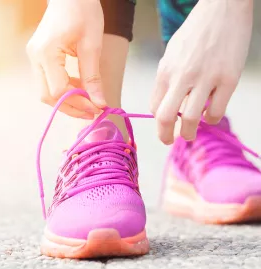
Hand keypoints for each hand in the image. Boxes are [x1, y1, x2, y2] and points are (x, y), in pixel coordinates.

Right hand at [26, 0, 104, 118]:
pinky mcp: (39, 59)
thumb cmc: (83, 12)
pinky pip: (49, 83)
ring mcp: (34, 58)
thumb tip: (99, 104)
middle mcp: (35, 58)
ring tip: (88, 101)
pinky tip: (79, 88)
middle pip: (47, 96)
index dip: (78, 104)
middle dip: (70, 108)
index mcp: (46, 52)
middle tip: (91, 111)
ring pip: (46, 92)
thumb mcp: (92, 46)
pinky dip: (64, 91)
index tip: (96, 109)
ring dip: (67, 101)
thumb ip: (93, 78)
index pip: (58, 91)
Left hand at [151, 0, 252, 143]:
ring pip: (191, 120)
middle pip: (165, 117)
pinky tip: (210, 115)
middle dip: (165, 136)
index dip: (158, 122)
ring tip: (190, 135)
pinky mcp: (228, 79)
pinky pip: (216, 111)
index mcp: (165, 70)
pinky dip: (211, 119)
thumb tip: (165, 105)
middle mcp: (182, 76)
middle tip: (169, 141)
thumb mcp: (171, 54)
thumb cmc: (194, 33)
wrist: (222, 8)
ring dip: (189, 134)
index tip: (164, 127)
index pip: (154, 107)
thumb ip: (167, 80)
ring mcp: (206, 78)